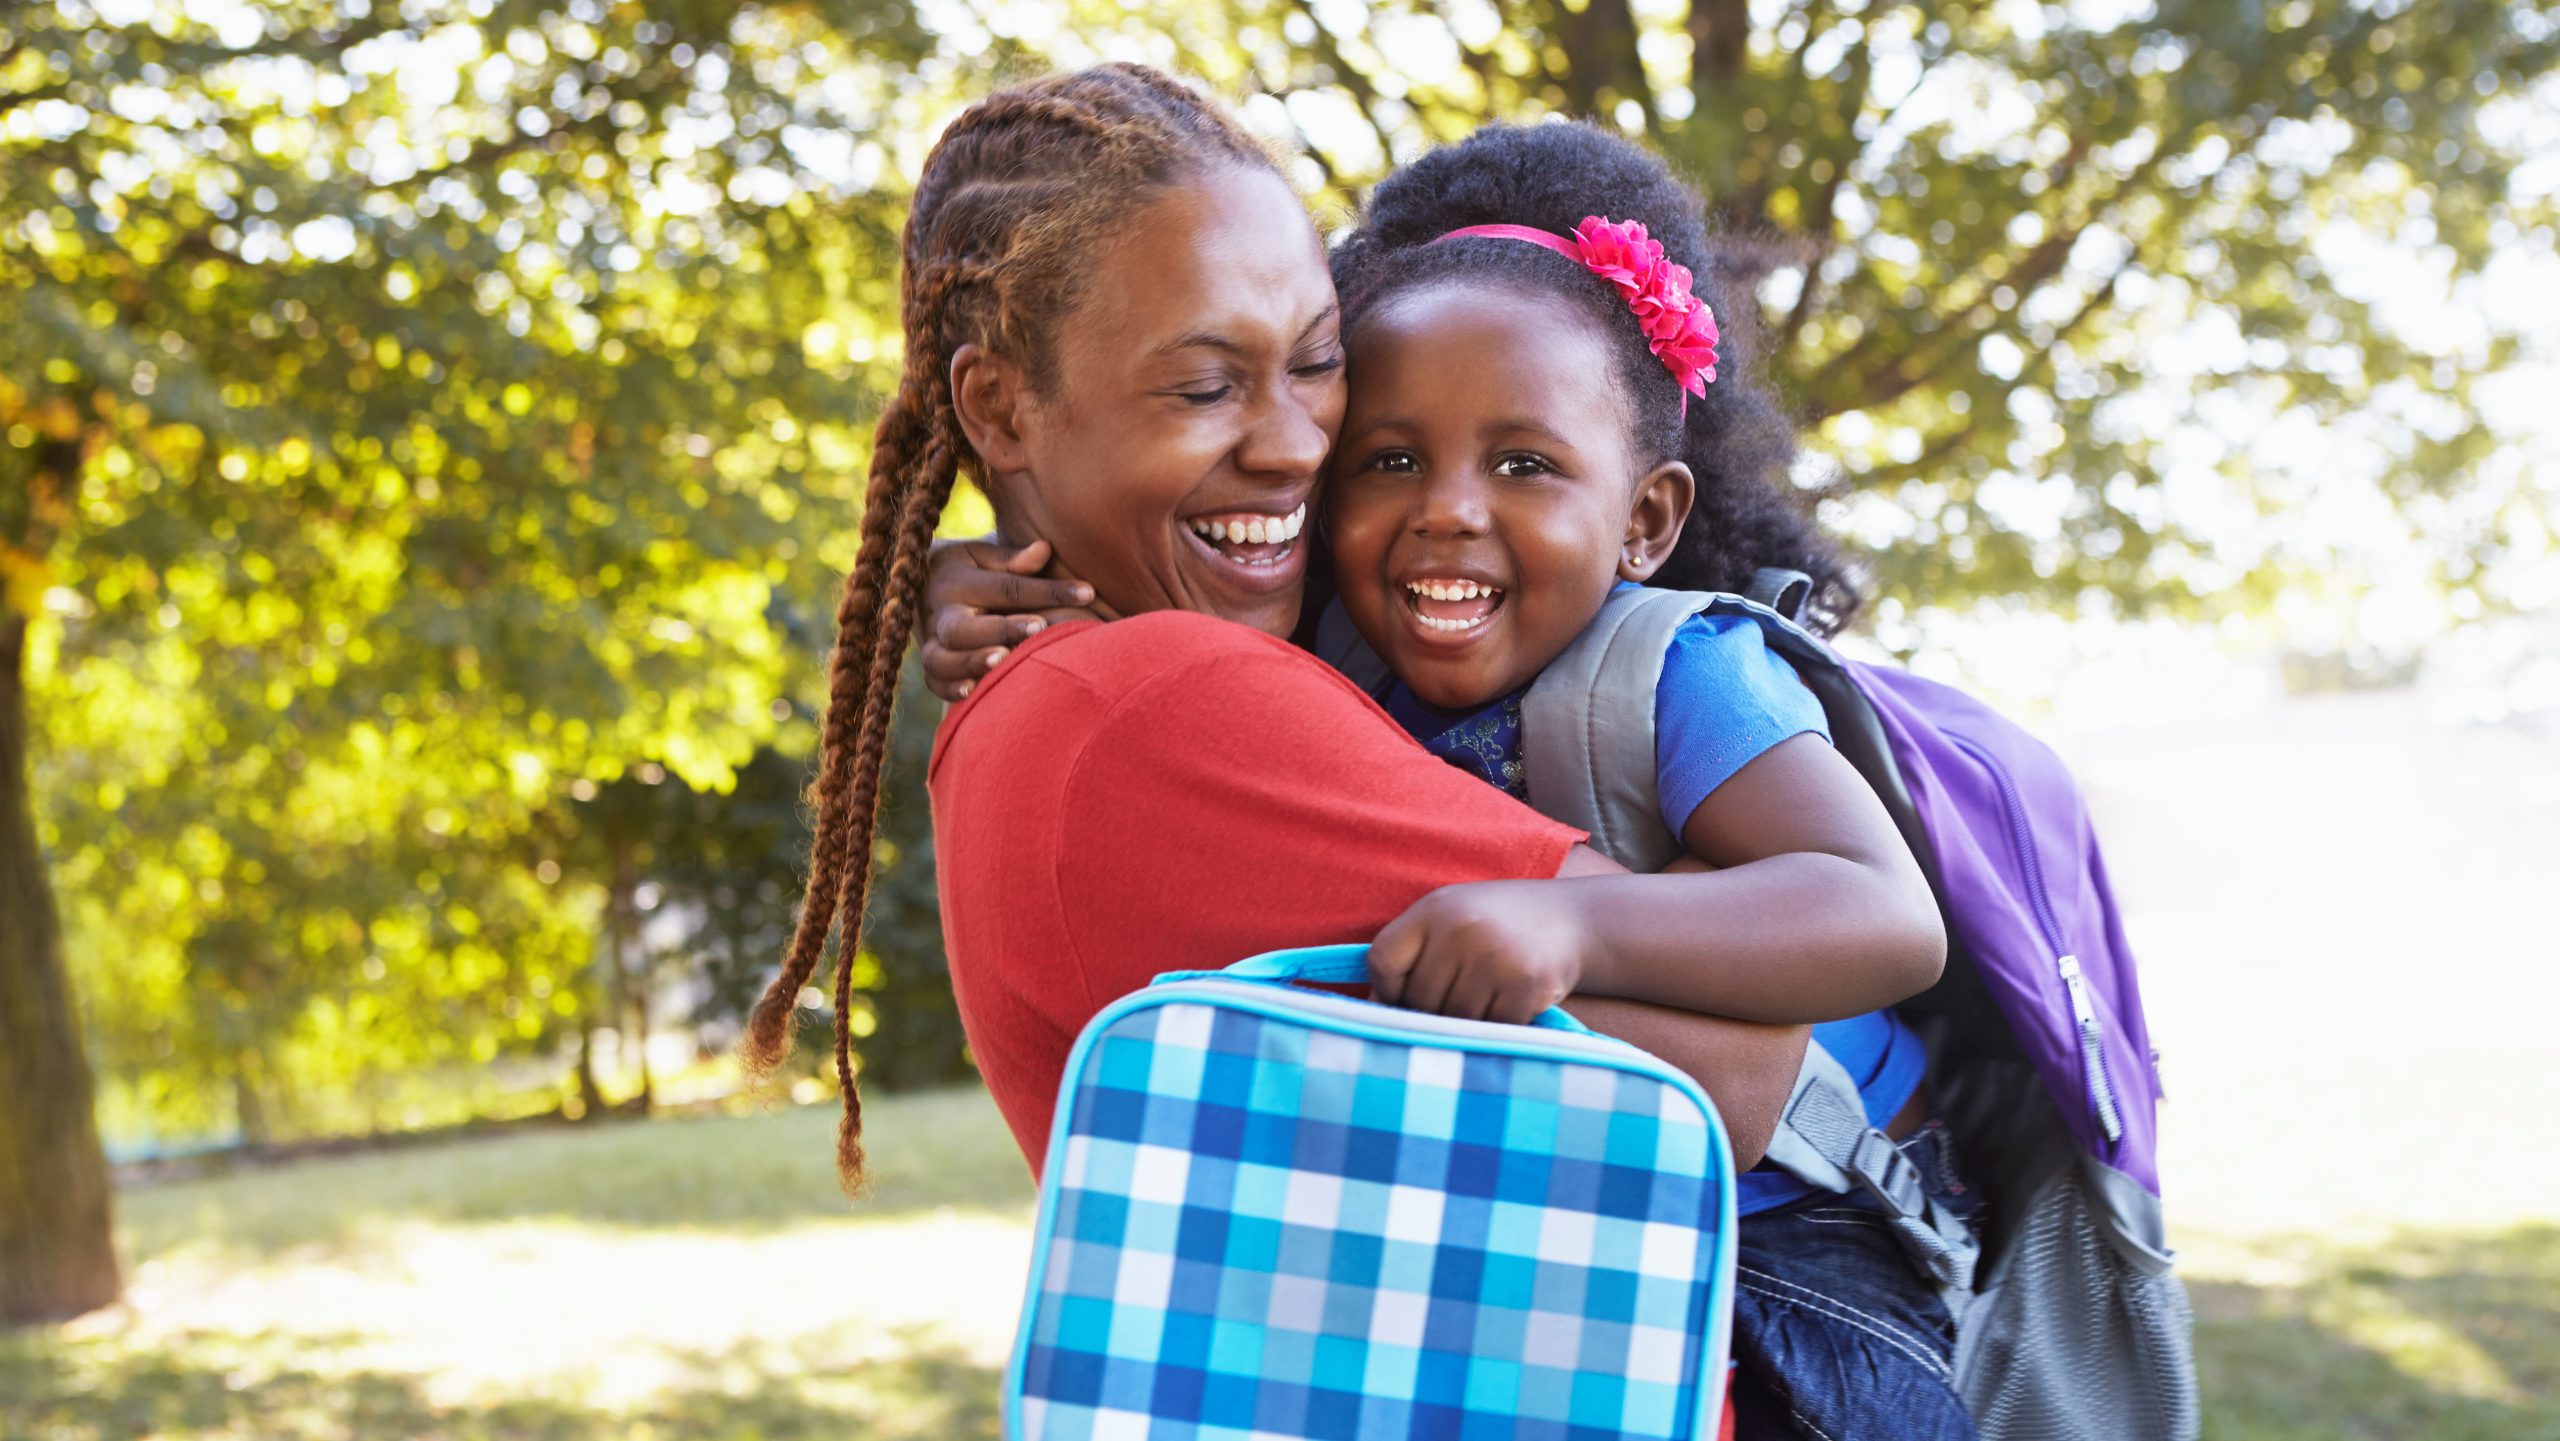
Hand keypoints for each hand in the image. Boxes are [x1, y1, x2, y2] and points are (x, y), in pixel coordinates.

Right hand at [919, 537, 1098, 701]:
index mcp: (956, 578)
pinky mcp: (929, 666)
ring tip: (1003, 661)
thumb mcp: (984, 555)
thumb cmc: (970, 569)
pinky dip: (950, 689)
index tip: (1087, 593)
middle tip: (1040, 627)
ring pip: (942, 658)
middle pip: (964, 626)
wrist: (920, 585)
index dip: (1048, 591)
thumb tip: (1044, 549)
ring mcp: (929, 642)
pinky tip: (972, 691)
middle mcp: (938, 612)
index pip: (1006, 587)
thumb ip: (1014, 559)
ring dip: (971, 661)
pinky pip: (934, 682)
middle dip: (1001, 627)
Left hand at [1367, 880, 1601, 1024]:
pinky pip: (1491, 1028)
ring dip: (1466, 1020)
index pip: (1382, 960)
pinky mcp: (1526, 984)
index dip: (1387, 988)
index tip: (1404, 994)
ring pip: (1454, 1020)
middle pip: (1419, 999)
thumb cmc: (1497, 924)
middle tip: (1460, 995)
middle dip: (1432, 1009)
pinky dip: (1497, 1026)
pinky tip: (1509, 1002)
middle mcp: (1463, 929)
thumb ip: (1410, 954)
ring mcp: (1495, 957)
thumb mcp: (1450, 919)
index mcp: (1435, 909)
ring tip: (1486, 995)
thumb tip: (1373, 1011)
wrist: (1573, 920)